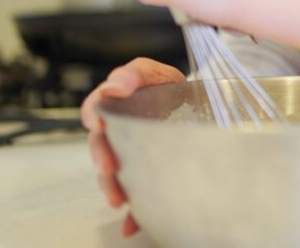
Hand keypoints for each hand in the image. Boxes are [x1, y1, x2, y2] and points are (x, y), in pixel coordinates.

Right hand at [80, 58, 185, 236]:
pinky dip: (133, 214)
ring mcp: (134, 155)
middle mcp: (121, 131)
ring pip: (114, 174)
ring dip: (112, 187)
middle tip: (107, 166)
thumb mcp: (157, 74)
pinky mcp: (148, 177)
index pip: (97, 107)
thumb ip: (135, 74)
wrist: (205, 109)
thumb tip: (114, 86)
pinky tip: (131, 224)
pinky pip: (138, 198)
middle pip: (102, 145)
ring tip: (117, 197)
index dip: (95, 113)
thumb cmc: (174, 90)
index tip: (97, 122)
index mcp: (120, 104)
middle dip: (102, 157)